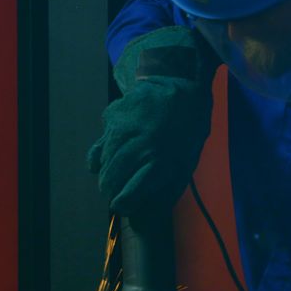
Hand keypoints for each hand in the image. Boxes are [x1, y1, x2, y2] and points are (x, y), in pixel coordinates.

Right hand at [86, 27, 217, 215]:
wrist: (179, 81)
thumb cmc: (189, 124)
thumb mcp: (188, 158)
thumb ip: (169, 185)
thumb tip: (151, 208)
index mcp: (159, 160)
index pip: (129, 193)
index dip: (124, 204)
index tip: (123, 205)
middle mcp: (137, 147)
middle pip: (111, 180)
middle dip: (111, 192)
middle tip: (114, 195)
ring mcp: (121, 130)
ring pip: (102, 163)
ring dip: (105, 176)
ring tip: (110, 180)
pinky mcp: (111, 117)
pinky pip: (101, 143)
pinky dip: (101, 154)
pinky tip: (105, 160)